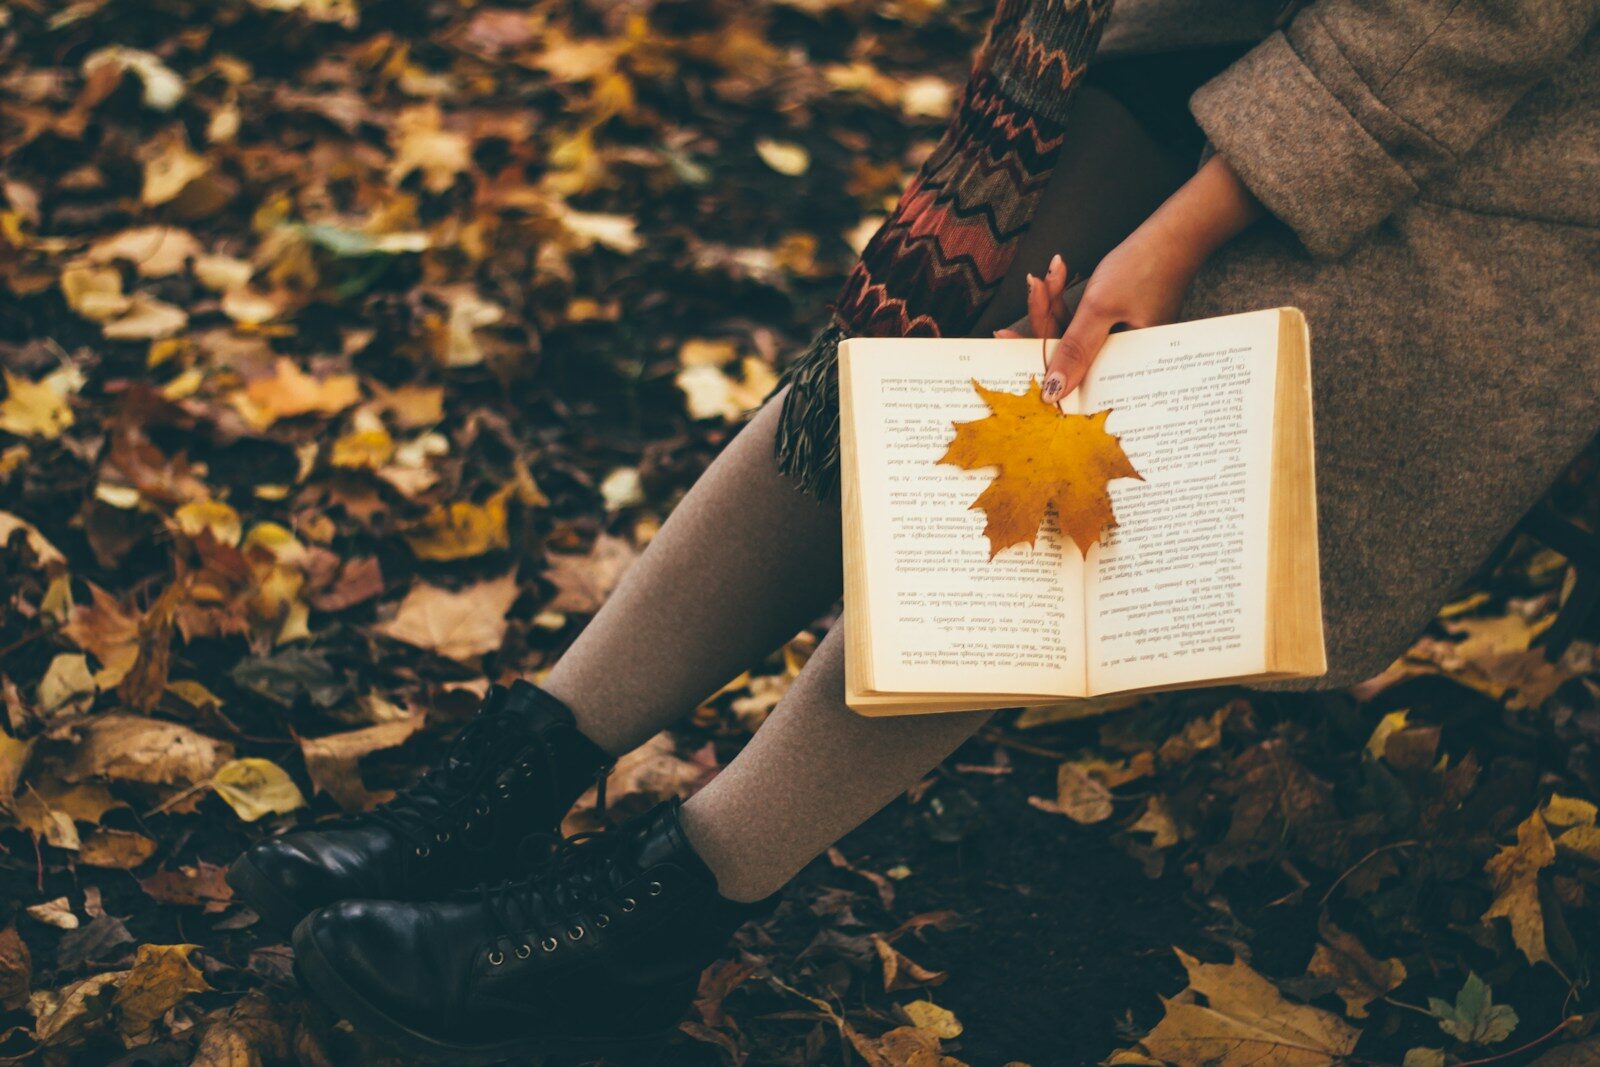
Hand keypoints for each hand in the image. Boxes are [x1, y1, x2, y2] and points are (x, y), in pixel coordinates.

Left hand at [999, 154, 1265, 401]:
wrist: (1176, 233)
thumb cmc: (1144, 268)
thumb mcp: (1100, 308)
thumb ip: (1074, 349)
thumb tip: (1051, 393)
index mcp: (1124, 367)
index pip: (1070, 375)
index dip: (1035, 358)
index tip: (1003, 340)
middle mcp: (1120, 360)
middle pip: (1065, 351)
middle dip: (1045, 316)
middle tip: (1034, 286)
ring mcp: (1117, 342)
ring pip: (1070, 331)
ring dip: (1055, 300)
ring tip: (1051, 271)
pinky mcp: (1115, 325)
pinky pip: (1080, 318)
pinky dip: (1068, 297)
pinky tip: (1060, 272)